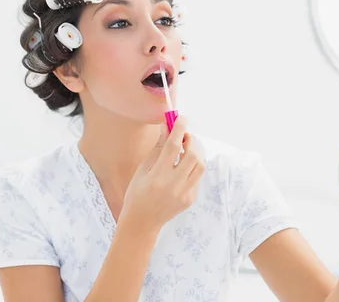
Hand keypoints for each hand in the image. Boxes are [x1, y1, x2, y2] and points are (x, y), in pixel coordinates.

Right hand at [119, 116, 205, 231]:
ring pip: (201, 165)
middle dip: (191, 140)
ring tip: (186, 149)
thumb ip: (158, 148)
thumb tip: (167, 127)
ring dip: (196, 152)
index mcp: (158, 176)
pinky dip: (193, 166)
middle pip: (193, 154)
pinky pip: (197, 176)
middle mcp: (174, 185)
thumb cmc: (137, 192)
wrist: (142, 222)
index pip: (173, 146)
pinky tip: (183, 166)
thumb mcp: (143, 169)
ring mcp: (185, 193)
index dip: (179, 129)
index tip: (181, 117)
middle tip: (184, 135)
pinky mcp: (191, 198)